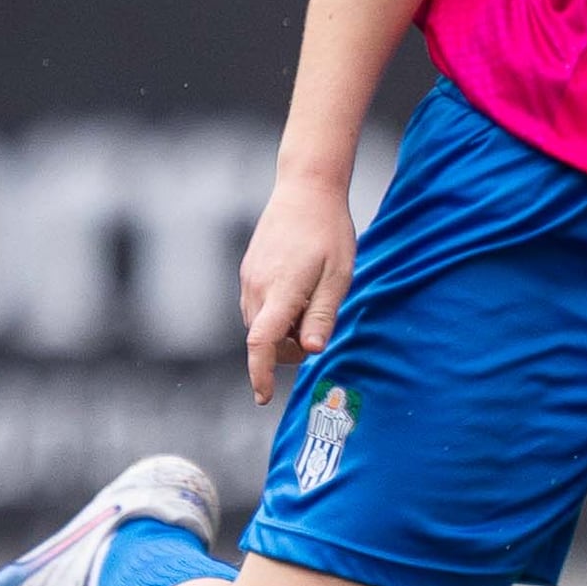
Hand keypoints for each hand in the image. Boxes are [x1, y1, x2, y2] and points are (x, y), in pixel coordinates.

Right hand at [236, 166, 355, 406]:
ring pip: (258, 324)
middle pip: (263, 339)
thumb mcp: (338, 276)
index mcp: (281, 291)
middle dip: (285, 349)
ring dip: (280, 330)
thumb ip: (321, 315)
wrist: (305, 189)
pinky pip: (256, 306)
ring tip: (310, 304)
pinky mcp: (248, 270)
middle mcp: (256, 287)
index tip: (263, 397)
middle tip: (317, 330)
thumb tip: (310, 352)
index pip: (261, 343)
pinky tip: (297, 291)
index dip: (260, 374)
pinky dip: (274, 313)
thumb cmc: (329, 232)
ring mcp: (249, 278)